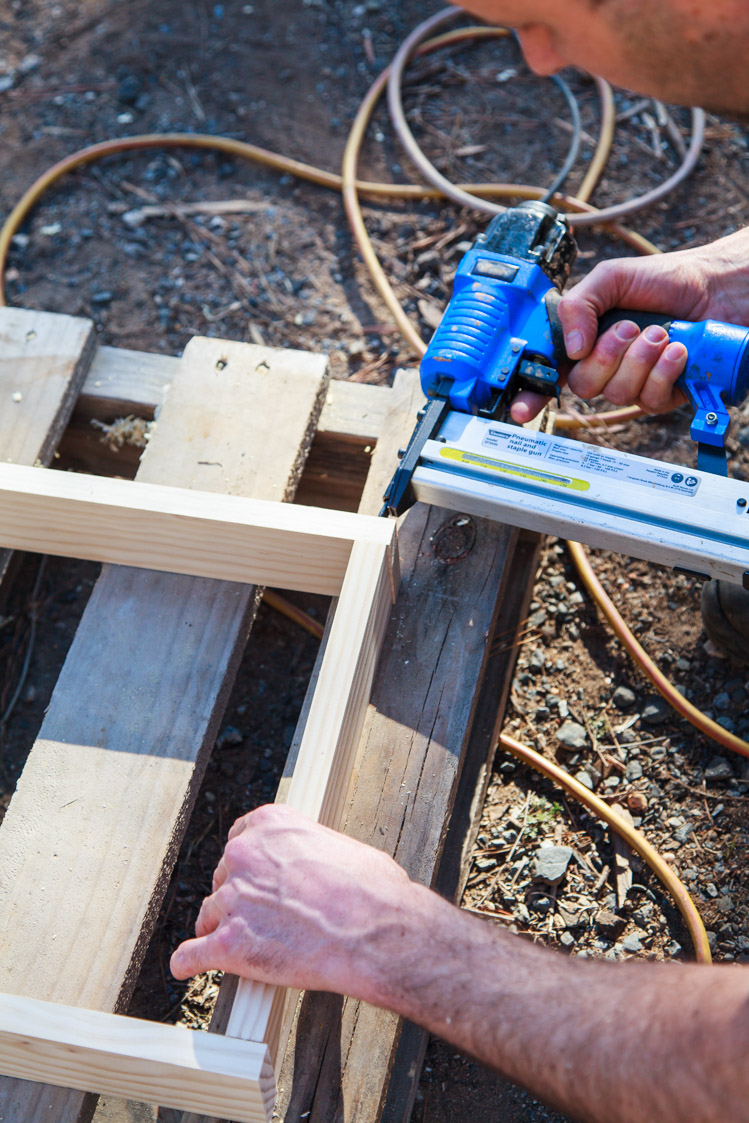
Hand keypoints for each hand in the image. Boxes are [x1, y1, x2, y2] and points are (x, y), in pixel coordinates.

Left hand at [170, 804, 414, 1002]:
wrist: (376, 930)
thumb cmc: (372, 890)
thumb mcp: (340, 847)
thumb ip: (310, 851)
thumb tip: (316, 867)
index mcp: (269, 825)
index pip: (239, 840)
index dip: (247, 867)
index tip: (253, 881)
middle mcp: (244, 855)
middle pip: (223, 879)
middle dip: (239, 899)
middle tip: (262, 919)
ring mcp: (233, 898)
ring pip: (209, 915)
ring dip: (221, 930)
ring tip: (241, 946)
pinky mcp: (229, 943)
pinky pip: (192, 955)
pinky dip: (190, 963)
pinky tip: (188, 967)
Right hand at [509, 226, 748, 422]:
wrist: (718, 287)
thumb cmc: (667, 279)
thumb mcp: (613, 278)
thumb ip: (578, 305)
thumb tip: (571, 348)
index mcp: (583, 338)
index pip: (548, 372)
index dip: (531, 393)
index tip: (520, 409)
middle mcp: (604, 364)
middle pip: (582, 386)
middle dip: (606, 356)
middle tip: (628, 327)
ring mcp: (633, 382)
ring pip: (616, 394)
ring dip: (640, 359)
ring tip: (659, 333)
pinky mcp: (662, 395)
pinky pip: (648, 399)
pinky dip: (663, 371)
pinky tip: (677, 350)